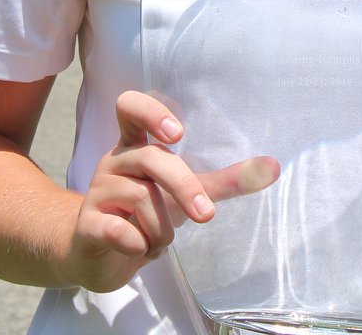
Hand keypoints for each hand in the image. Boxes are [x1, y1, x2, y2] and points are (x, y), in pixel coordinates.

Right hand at [66, 90, 279, 292]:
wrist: (96, 254)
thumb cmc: (144, 213)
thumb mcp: (187, 193)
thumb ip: (225, 181)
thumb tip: (274, 166)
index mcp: (135, 145)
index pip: (131, 106)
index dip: (152, 112)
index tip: (177, 134)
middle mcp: (115, 160)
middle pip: (151, 159)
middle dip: (184, 188)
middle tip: (207, 216)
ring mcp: (97, 191)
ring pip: (141, 200)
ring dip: (161, 230)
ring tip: (157, 242)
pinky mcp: (86, 225)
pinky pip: (117, 230)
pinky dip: (138, 244)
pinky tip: (140, 250)